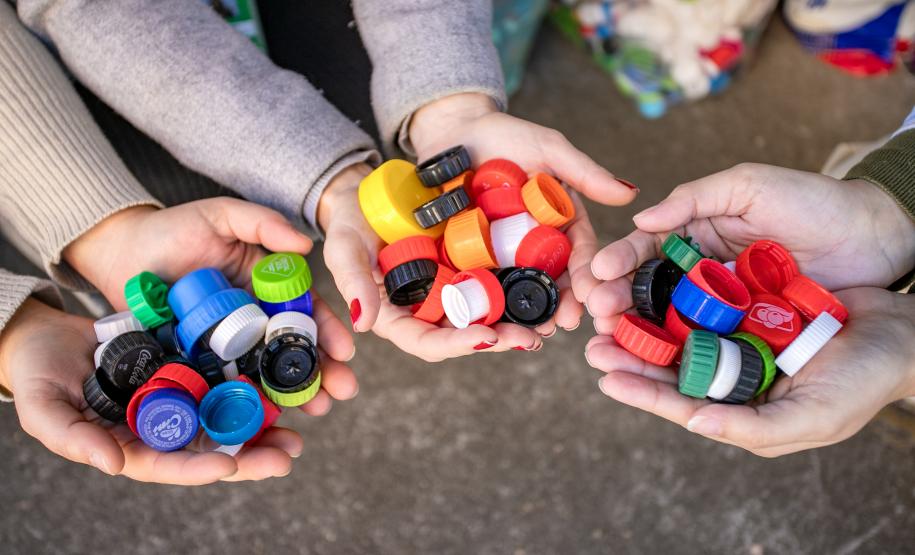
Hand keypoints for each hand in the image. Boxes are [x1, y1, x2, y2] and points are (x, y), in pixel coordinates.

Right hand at [0, 299, 307, 483]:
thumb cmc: (36, 376)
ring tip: (299, 429)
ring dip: (263, 423)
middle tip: (289, 454)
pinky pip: (225, 375)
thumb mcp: (43, 407)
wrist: (45, 335)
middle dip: (252, 455)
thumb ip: (73, 438)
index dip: (200, 468)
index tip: (230, 466)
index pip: (172, 464)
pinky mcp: (189, 365)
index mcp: (132, 445)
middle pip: (213, 446)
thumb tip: (112, 465)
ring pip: (227, 415)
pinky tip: (279, 380)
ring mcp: (179, 395)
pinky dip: (252, 381)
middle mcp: (163, 425)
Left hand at [64, 198, 357, 415]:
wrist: (119, 253)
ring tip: (318, 409)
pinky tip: (269, 419)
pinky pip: (226, 386)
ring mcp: (227, 346)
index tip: (345, 350)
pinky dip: (248, 403)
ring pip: (267, 373)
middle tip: (342, 391)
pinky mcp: (199, 364)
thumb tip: (307, 246)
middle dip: (321, 371)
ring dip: (295, 394)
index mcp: (266, 288)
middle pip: (292, 350)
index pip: (304, 312)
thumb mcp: (221, 216)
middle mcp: (253, 321)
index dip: (327, 330)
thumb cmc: (171, 230)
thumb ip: (262, 223)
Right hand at [319, 165, 573, 360]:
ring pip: (491, 315)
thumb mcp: (345, 244)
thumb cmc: (353, 218)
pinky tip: (551, 286)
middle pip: (468, 336)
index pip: (428, 342)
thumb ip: (353, 279)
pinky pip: (502, 283)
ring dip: (521, 321)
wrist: (377, 188)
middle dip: (501, 339)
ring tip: (552, 321)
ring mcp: (456, 289)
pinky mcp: (474, 267)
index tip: (487, 337)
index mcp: (400, 315)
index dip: (457, 344)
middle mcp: (432, 309)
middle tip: (532, 337)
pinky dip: (525, 288)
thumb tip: (365, 323)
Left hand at [410, 93, 638, 307]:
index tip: (592, 295)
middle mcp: (534, 243)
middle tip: (562, 324)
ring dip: (527, 313)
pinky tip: (490, 321)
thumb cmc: (503, 135)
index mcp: (560, 221)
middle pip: (552, 279)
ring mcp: (501, 253)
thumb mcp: (548, 149)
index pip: (579, 252)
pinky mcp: (469, 256)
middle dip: (560, 304)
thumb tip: (629, 195)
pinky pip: (480, 283)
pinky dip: (487, 303)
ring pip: (519, 288)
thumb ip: (585, 173)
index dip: (588, 275)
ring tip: (532, 332)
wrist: (450, 131)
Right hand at [587, 163, 914, 331]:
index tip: (598, 276)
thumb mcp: (749, 185)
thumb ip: (694, 197)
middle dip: (616, 302)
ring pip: (668, 320)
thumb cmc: (814, 201)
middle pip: (647, 290)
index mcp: (696, 233)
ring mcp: (721, 304)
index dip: (618, 262)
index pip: (646, 249)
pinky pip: (705, 343)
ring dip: (635, 334)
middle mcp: (701, 271)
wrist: (876, 236)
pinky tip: (652, 363)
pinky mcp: (744, 331)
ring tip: (609, 345)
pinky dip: (676, 354)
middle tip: (596, 317)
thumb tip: (642, 219)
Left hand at [587, 288, 914, 456]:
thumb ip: (752, 427)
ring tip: (609, 309)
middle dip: (630, 353)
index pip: (682, 402)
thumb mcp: (814, 416)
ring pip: (679, 327)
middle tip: (592, 342)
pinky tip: (649, 274)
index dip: (643, 391)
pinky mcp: (746, 300)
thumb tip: (693, 423)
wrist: (904, 331)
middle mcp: (732, 371)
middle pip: (670, 364)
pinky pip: (703, 294)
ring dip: (644, 318)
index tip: (606, 376)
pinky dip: (675, 286)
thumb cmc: (864, 382)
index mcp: (741, 405)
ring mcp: (738, 334)